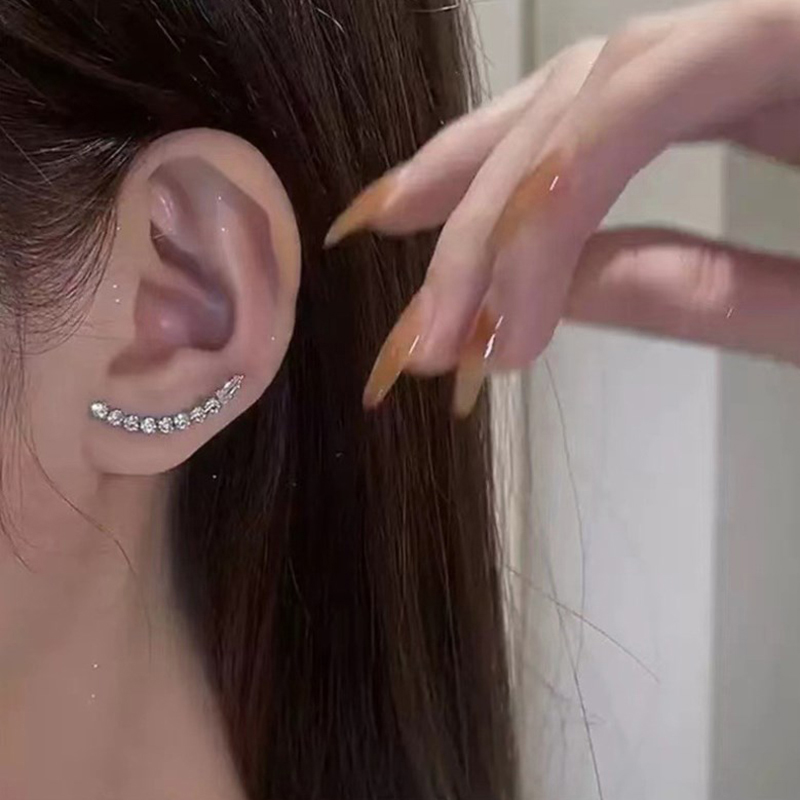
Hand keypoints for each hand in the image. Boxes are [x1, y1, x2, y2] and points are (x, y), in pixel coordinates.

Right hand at [326, 0, 799, 415]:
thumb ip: (704, 294)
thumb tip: (546, 299)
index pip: (648, 85)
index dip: (549, 206)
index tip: (501, 340)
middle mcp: (774, 18)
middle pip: (592, 81)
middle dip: (492, 210)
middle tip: (425, 328)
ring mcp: (756, 43)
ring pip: (588, 81)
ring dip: (484, 171)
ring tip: (397, 234)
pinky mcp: (744, 81)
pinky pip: (621, 110)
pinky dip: (542, 164)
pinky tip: (476, 205)